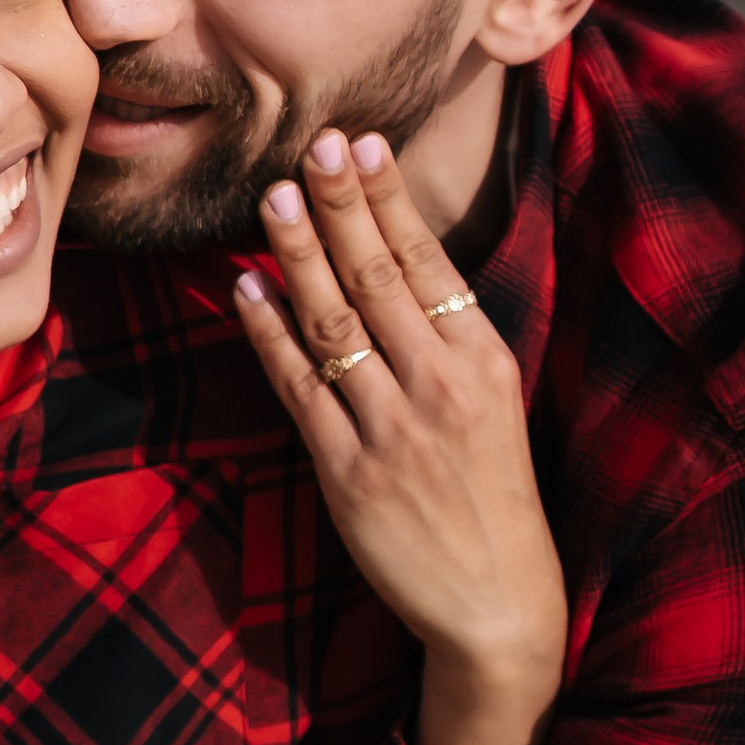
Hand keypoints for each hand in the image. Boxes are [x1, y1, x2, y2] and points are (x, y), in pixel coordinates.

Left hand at [232, 128, 568, 744]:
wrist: (498, 603)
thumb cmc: (490, 495)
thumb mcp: (491, 402)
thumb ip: (446, 337)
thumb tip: (394, 260)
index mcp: (483, 360)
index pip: (427, 260)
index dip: (387, 198)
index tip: (359, 141)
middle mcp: (442, 386)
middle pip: (379, 277)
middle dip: (342, 204)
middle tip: (310, 144)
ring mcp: (394, 429)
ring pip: (336, 322)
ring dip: (299, 255)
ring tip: (272, 198)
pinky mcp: (351, 474)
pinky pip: (300, 390)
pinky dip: (269, 336)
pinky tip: (246, 292)